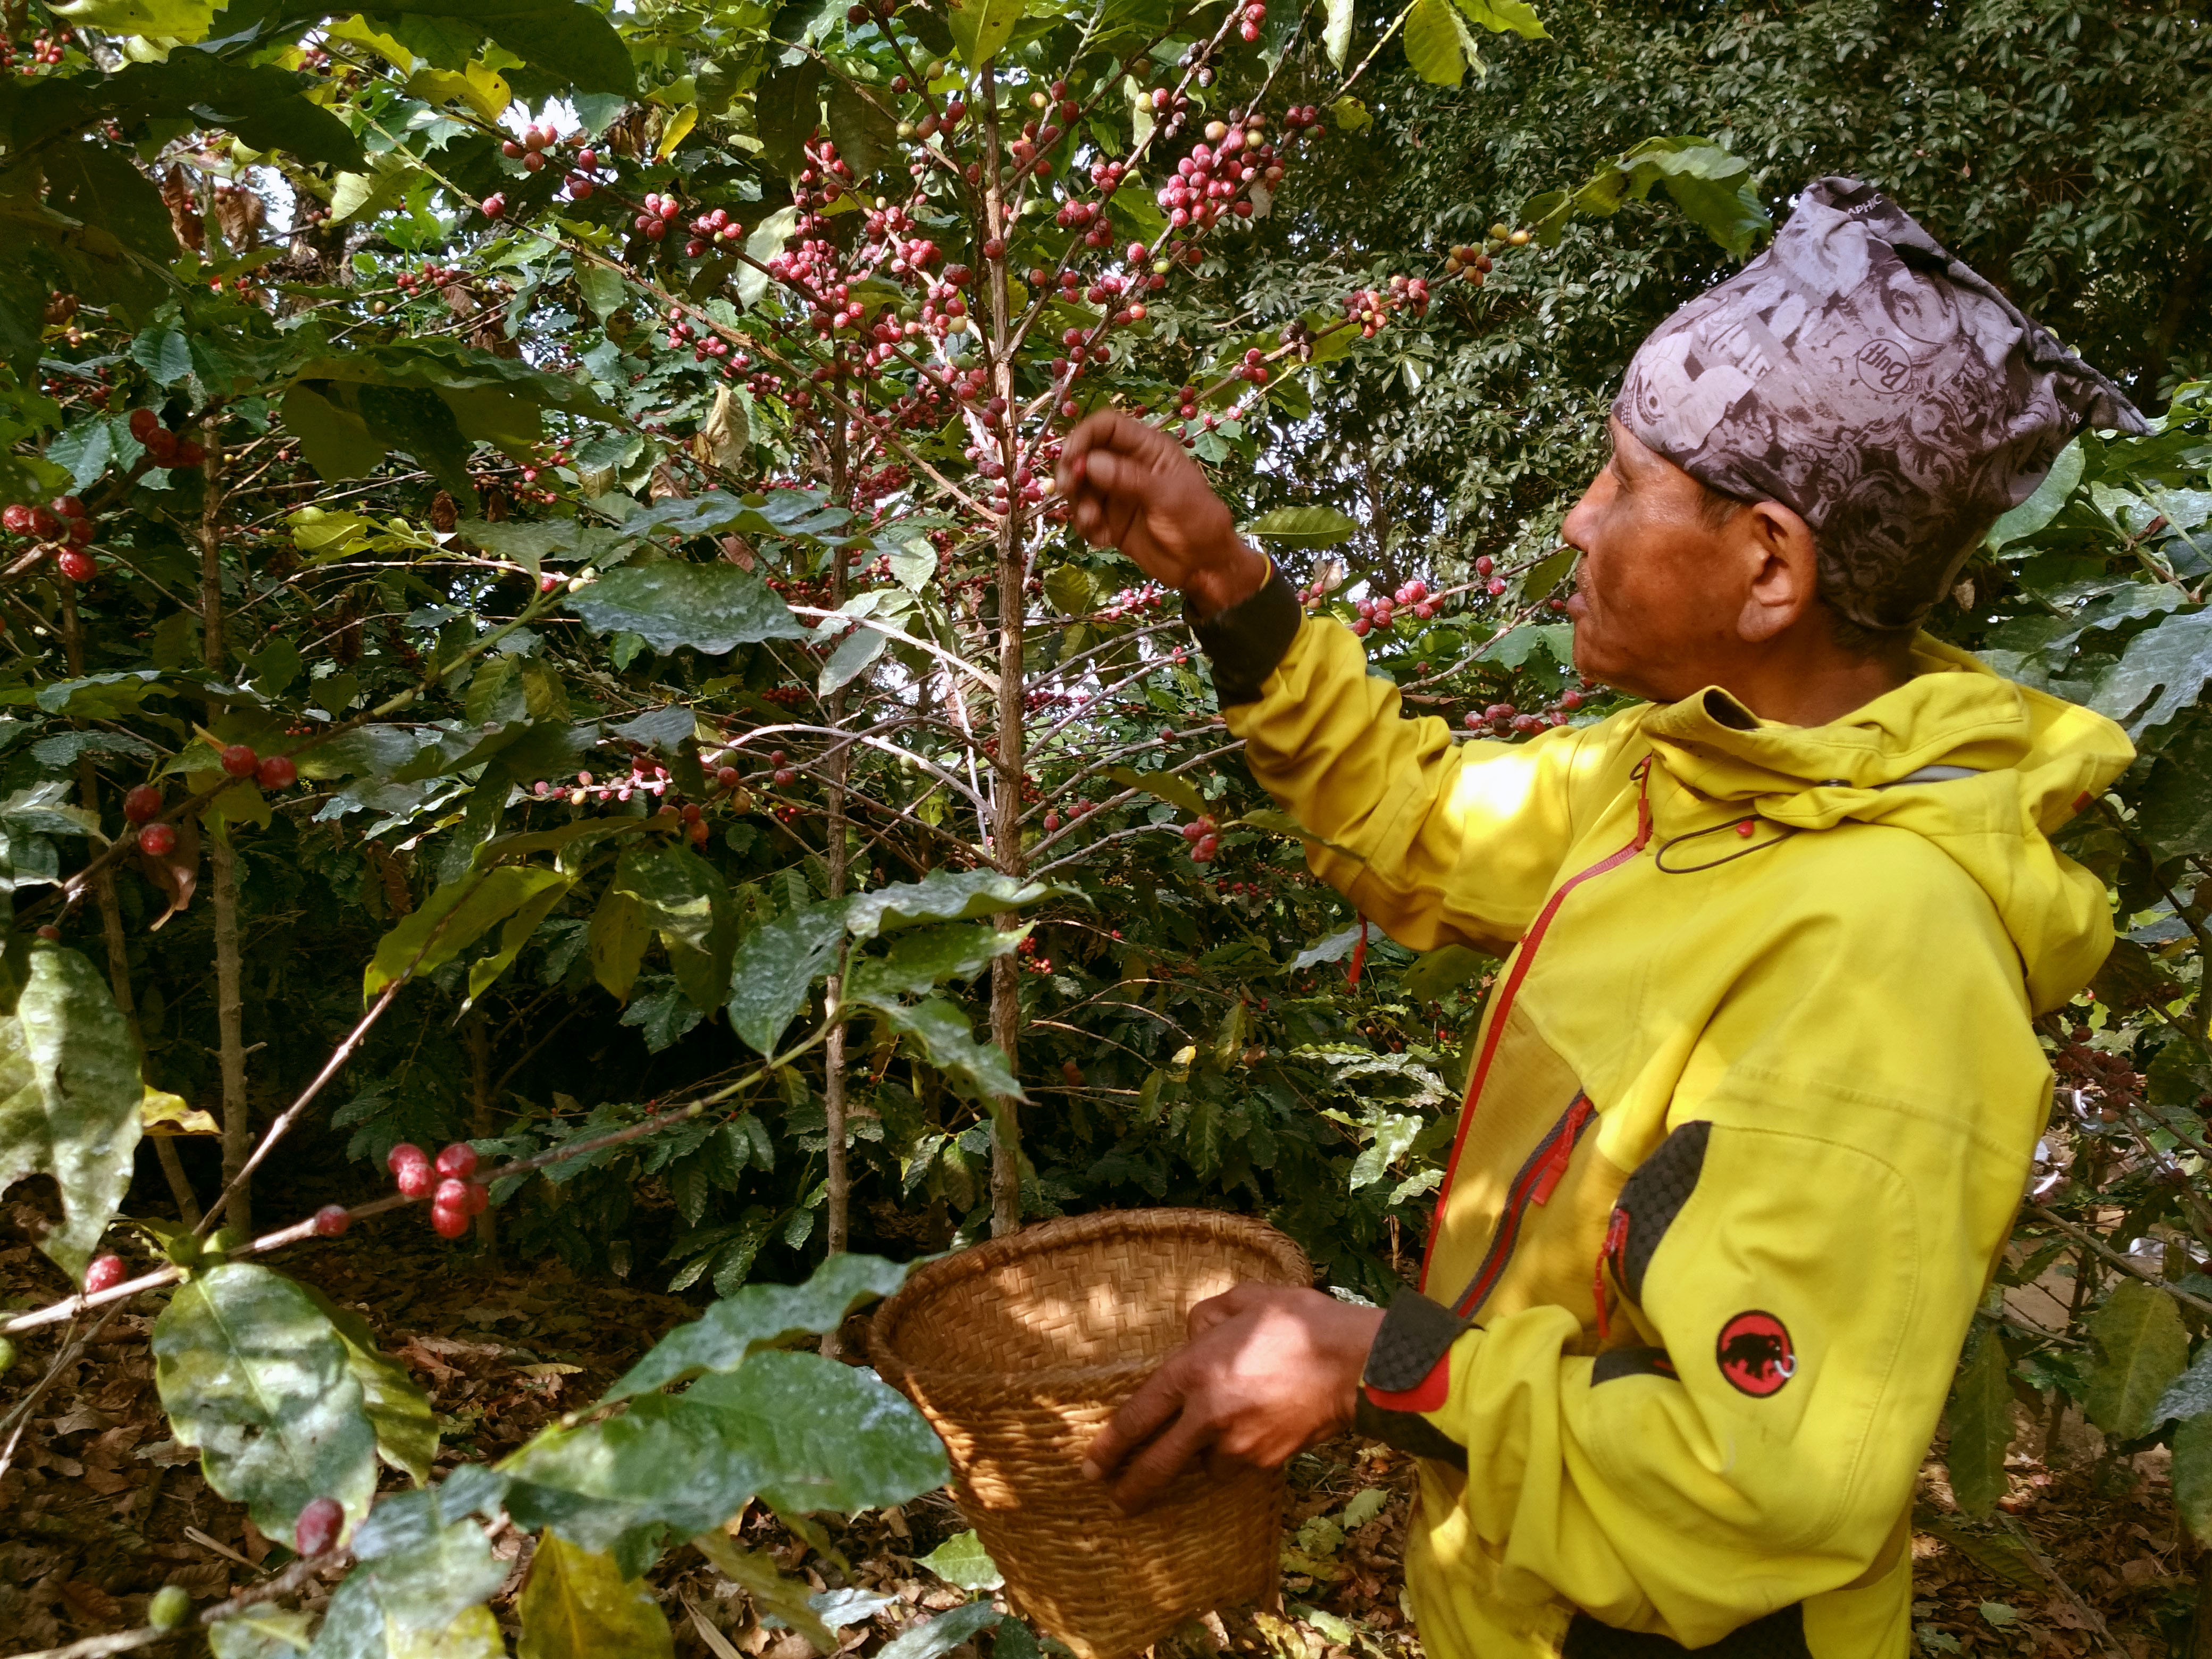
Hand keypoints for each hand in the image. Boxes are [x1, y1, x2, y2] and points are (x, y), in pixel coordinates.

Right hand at [1054, 412, 1269, 617]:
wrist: (1204, 567)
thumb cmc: (1197, 523)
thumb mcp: (1168, 496)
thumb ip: (1128, 478)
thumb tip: (1089, 463)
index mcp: (1147, 449)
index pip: (1107, 427)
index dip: (1085, 436)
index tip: (1072, 459)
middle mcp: (1127, 466)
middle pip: (1085, 454)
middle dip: (1073, 471)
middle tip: (1071, 491)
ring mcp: (1117, 494)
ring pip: (1080, 487)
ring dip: (1079, 504)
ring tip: (1095, 524)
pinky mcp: (1110, 520)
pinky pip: (1084, 515)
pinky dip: (1087, 526)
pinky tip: (1104, 539)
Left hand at [1081, 1283, 1383, 1513]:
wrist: (1357, 1364)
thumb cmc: (1299, 1323)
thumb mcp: (1245, 1298)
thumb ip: (1206, 1316)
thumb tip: (1194, 1337)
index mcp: (1194, 1372)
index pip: (1138, 1417)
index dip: (1111, 1445)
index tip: (1093, 1465)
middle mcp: (1208, 1415)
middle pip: (1157, 1466)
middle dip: (1133, 1488)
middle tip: (1117, 1500)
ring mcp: (1239, 1445)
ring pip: (1202, 1466)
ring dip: (1197, 1459)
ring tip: (1205, 1443)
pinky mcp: (1267, 1462)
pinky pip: (1238, 1464)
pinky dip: (1234, 1456)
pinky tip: (1248, 1434)